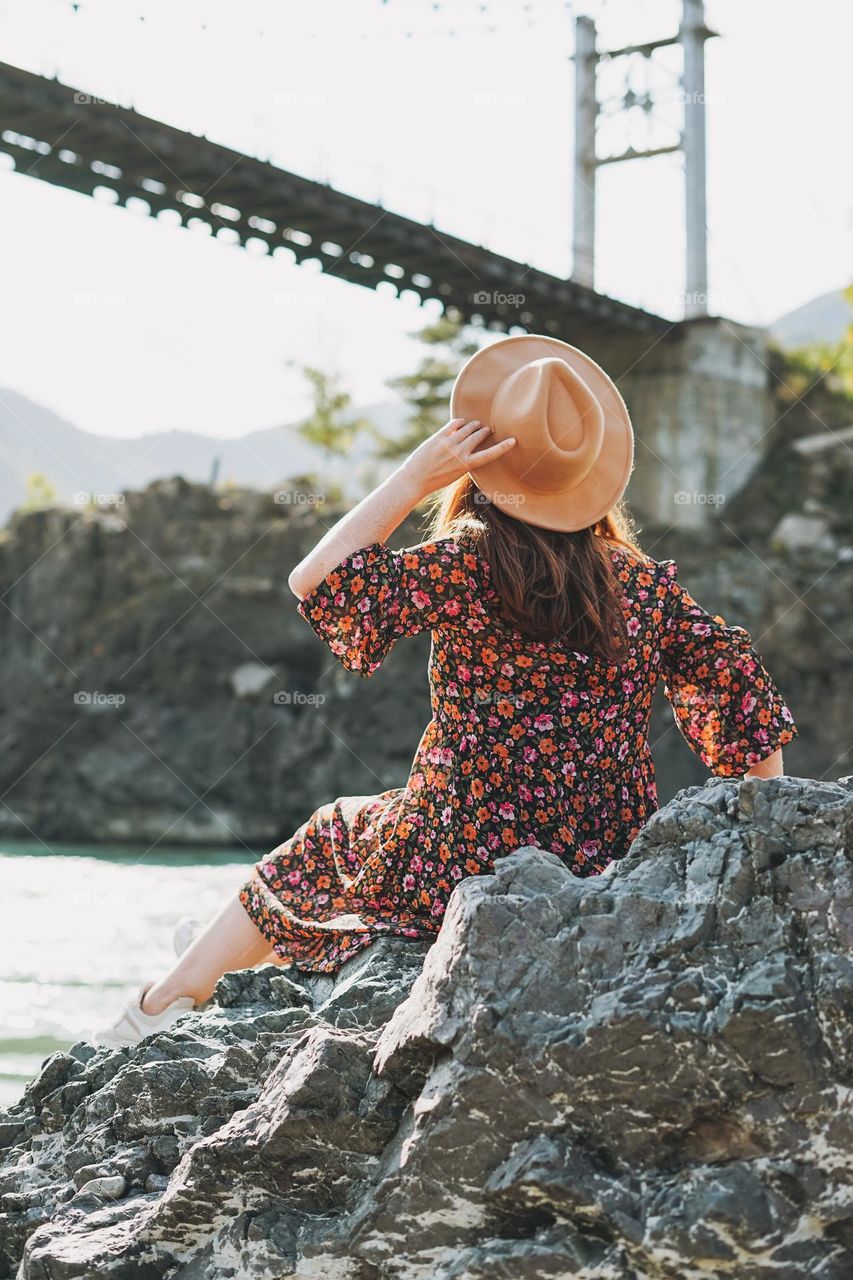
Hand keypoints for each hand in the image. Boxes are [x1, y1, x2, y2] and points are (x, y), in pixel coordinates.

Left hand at [398, 418, 516, 499]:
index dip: (503, 447)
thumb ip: (464, 460)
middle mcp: (460, 453)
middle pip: (478, 436)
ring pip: (467, 428)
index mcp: (466, 465)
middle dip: (484, 431)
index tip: (513, 440)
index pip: (490, 455)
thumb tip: (470, 446)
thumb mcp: (455, 474)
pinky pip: (453, 424)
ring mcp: (449, 444)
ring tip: (476, 424)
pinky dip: (459, 422)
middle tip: (487, 429)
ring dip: (474, 425)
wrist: (415, 479)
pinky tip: (461, 422)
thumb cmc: (435, 480)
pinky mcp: (438, 437)